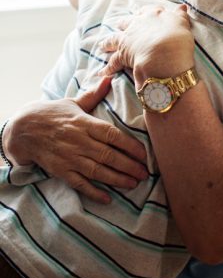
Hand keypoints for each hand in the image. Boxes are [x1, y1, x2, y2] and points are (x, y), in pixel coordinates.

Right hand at [3, 77, 147, 203]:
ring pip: (97, 171)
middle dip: (129, 166)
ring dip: (117, 179)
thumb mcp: (73, 103)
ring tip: (134, 183)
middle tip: (145, 173)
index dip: (129, 145)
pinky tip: (107, 198)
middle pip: (108, 155)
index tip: (144, 154)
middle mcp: (79, 141)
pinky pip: (79, 184)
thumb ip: (93, 95)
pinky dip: (93, 192)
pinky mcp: (61, 171)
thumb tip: (109, 79)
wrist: (23, 130)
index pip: (112, 135)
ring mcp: (70, 158)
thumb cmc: (52, 114)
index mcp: (84, 123)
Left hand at [99, 4, 194, 85]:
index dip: (144, 14)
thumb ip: (180, 15)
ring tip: (103, 45)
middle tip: (120, 25)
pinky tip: (103, 72)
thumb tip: (182, 7)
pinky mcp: (122, 54)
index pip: (146, 11)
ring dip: (108, 43)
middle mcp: (137, 24)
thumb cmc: (177, 38)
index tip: (142, 14)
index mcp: (153, 15)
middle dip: (124, 24)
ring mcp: (128, 39)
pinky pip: (113, 62)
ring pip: (114, 39)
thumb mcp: (182, 23)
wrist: (165, 55)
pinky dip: (108, 68)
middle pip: (126, 22)